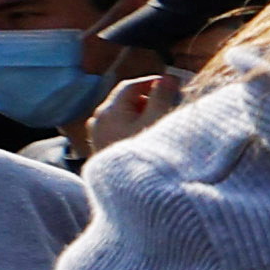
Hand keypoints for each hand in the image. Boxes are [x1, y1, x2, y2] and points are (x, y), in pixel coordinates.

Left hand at [69, 71, 188, 159]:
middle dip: (147, 100)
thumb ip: (162, 97)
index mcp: (109, 110)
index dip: (152, 82)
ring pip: (121, 116)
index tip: (172, 86)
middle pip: (124, 100)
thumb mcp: (157, 121)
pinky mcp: (100, 148)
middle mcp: (98, 120)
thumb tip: (167, 77)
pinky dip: (131, 127)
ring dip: (140, 115)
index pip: (131, 86)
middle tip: (169, 105)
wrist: (128, 191)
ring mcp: (97, 135)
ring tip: (158, 124)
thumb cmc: (144, 153)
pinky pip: (116, 129)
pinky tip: (144, 138)